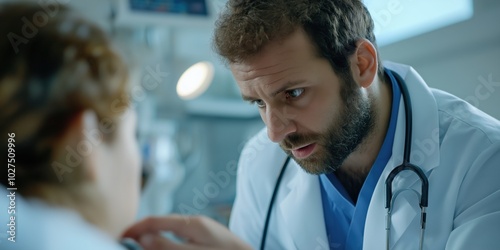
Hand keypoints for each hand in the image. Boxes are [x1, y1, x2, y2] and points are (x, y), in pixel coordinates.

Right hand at [123, 215, 252, 249]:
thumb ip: (168, 246)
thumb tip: (142, 238)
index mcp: (190, 223)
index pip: (155, 220)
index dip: (134, 228)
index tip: (118, 238)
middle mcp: (195, 222)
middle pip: (161, 224)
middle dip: (142, 233)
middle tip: (126, 244)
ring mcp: (202, 229)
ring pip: (170, 230)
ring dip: (154, 237)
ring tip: (142, 245)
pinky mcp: (207, 237)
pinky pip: (181, 237)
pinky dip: (168, 241)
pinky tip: (165, 246)